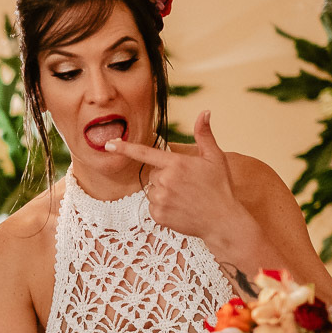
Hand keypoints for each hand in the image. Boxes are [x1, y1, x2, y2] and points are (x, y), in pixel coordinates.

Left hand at [105, 110, 251, 244]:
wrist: (222, 221)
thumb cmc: (220, 187)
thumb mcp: (215, 158)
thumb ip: (204, 134)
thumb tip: (204, 111)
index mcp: (176, 164)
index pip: (145, 153)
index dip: (125, 148)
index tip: (109, 143)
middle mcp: (165, 180)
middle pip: (153, 174)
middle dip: (165, 176)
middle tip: (186, 184)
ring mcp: (160, 199)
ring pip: (152, 190)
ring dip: (163, 192)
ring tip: (184, 198)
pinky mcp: (158, 215)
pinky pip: (152, 206)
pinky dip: (162, 207)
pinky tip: (179, 208)